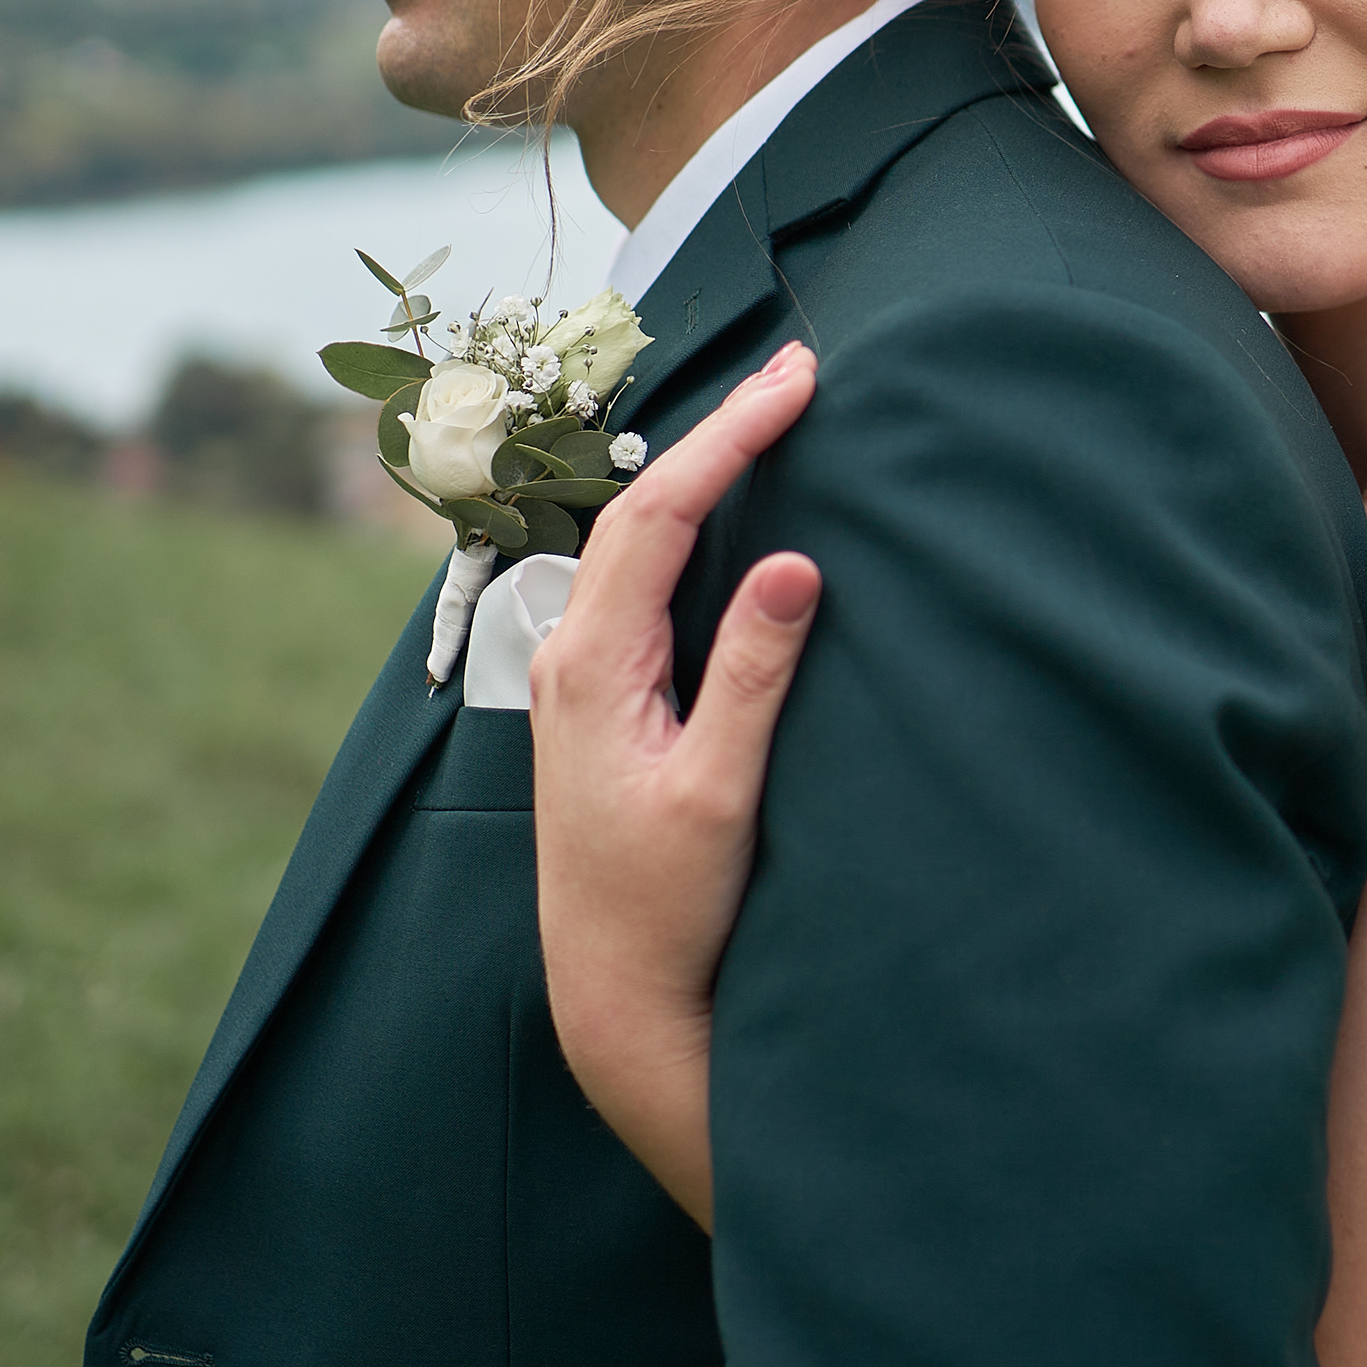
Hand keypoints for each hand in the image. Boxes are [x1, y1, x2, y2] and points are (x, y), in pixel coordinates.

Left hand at [531, 340, 822, 1227]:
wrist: (612, 995)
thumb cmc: (665, 909)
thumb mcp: (720, 793)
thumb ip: (754, 677)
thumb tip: (797, 564)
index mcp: (590, 666)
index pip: (658, 515)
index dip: (730, 438)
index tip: (798, 380)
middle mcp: (568, 656)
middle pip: (637, 509)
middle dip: (717, 433)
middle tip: (798, 371)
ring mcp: (577, 676)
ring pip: (632, 540)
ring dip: (698, 473)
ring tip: (770, 415)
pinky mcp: (600, 700)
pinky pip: (639, 580)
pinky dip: (687, 526)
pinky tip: (727, 511)